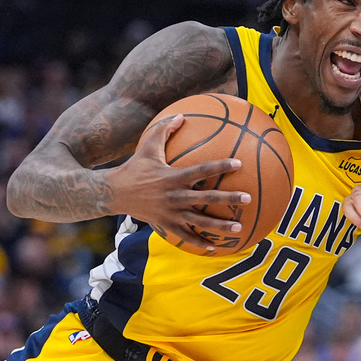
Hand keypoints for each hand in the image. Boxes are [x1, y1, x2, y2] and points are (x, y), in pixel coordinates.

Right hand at [109, 114, 252, 252]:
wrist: (113, 193)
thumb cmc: (133, 168)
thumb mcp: (147, 147)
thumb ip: (164, 130)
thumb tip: (182, 114)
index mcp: (173, 177)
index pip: (201, 170)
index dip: (220, 166)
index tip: (239, 163)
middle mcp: (175, 196)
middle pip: (206, 199)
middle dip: (228, 198)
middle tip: (248, 197)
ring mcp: (171, 213)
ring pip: (200, 222)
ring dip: (220, 226)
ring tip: (240, 227)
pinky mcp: (166, 224)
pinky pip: (186, 236)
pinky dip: (200, 242)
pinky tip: (216, 246)